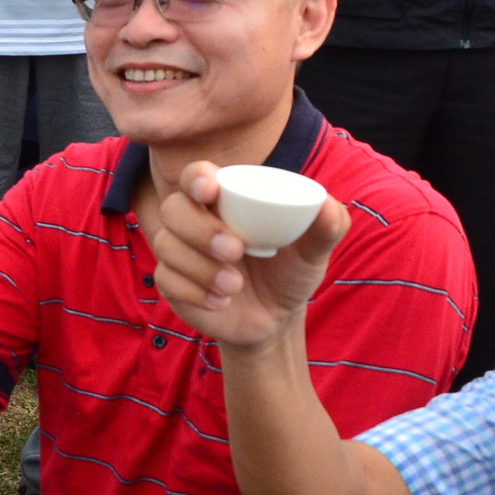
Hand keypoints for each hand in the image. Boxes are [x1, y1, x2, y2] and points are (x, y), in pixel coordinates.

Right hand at [147, 161, 347, 347]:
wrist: (274, 320)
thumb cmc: (290, 274)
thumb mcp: (313, 252)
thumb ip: (327, 227)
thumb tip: (329, 205)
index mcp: (226, 200)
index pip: (196, 175)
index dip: (196, 177)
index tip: (210, 190)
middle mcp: (196, 219)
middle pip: (174, 207)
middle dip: (200, 228)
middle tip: (235, 250)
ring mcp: (178, 250)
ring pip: (166, 244)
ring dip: (201, 267)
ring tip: (235, 286)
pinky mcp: (170, 281)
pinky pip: (166, 279)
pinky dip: (195, 293)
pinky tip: (220, 302)